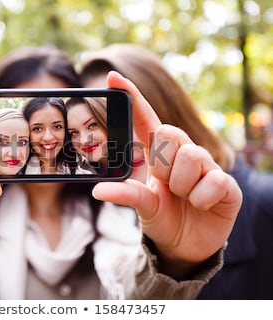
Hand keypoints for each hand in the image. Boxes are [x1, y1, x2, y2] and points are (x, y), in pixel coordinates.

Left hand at [93, 71, 241, 274]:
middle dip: (162, 162)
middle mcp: (183, 152)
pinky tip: (201, 205)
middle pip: (170, 132)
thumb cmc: (162, 216)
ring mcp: (206, 166)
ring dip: (181, 184)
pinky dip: (201, 199)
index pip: (145, 118)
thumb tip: (98, 190)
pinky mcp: (226, 184)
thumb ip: (125, 193)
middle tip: (165, 183)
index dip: (131, 97)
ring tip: (183, 197)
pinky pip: (212, 181)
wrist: (185, 245)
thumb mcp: (142, 204)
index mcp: (159, 153)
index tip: (112, 76)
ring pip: (191, 156)